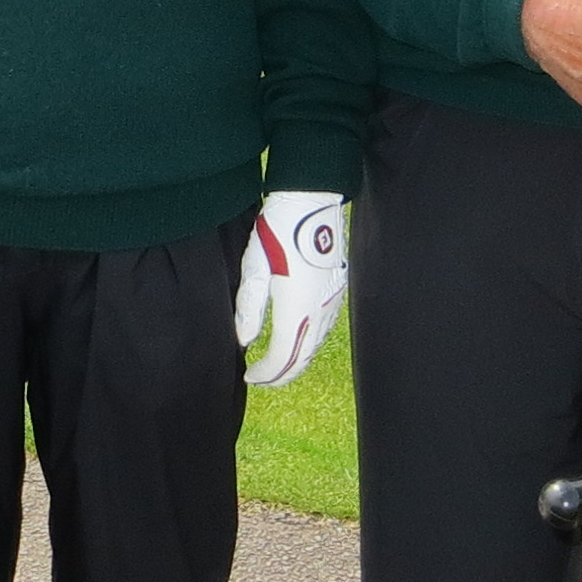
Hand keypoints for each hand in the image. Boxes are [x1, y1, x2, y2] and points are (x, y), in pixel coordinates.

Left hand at [234, 190, 349, 388]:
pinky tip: (297, 339)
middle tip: (262, 379)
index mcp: (296, 308)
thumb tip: (244, 340)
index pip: (282, 357)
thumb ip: (249, 309)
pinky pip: (324, 329)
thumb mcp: (254, 268)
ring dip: (296, 360)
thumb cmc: (278, 230)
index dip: (266, 373)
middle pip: (303, 358)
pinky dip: (309, 343)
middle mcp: (319, 310)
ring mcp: (331, 301)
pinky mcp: (337, 291)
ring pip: (315, 345)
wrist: (311, 203)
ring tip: (276, 364)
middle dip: (282, 374)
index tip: (250, 376)